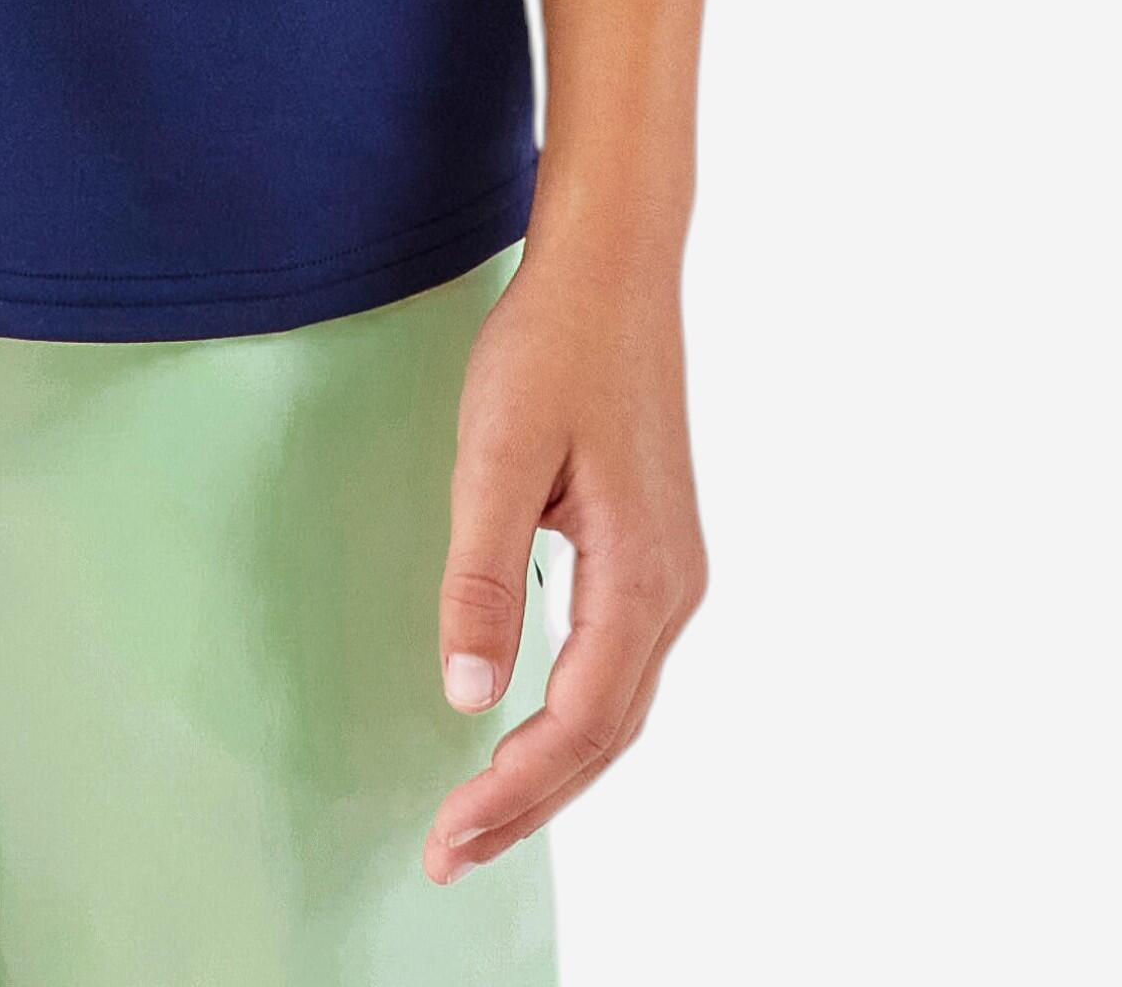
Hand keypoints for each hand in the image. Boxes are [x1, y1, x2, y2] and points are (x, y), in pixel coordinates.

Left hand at [426, 238, 707, 884]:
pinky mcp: (654, 549)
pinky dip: (574, 719)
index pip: (580, 723)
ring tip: (478, 816)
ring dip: (552, 769)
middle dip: (530, 803)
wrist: (613, 266)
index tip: (448, 839)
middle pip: (606, 735)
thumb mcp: (496, 453)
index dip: (515, 792)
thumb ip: (484, 578)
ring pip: (618, 707)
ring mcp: (671, 571)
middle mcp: (673, 588)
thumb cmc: (551, 347)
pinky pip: (618, 665)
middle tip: (449, 855)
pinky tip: (527, 729)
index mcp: (641, 575)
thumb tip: (469, 699)